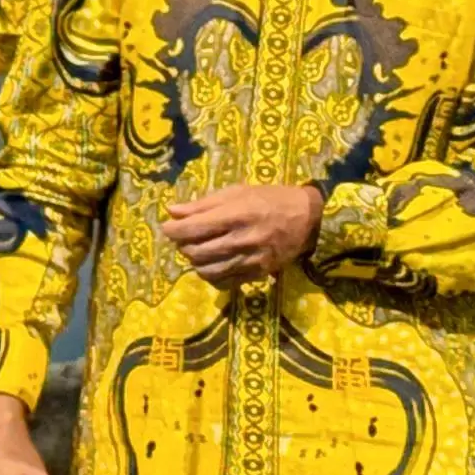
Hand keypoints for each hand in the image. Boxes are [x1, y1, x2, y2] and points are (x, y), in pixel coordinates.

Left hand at [160, 181, 321, 286]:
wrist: (307, 218)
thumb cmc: (269, 199)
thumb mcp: (237, 192)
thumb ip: (203, 204)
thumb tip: (172, 211)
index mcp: (236, 215)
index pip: (193, 229)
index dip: (173, 230)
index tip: (167, 228)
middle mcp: (242, 239)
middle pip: (197, 251)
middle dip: (182, 246)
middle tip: (182, 238)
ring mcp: (251, 259)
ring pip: (208, 270)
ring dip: (195, 262)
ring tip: (195, 251)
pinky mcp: (258, 273)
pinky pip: (225, 282)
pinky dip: (211, 276)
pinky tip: (210, 266)